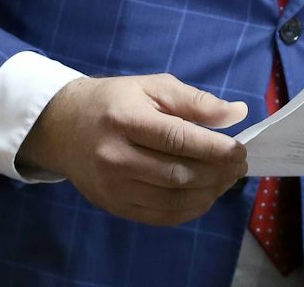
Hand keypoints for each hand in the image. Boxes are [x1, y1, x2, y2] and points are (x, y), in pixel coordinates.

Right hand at [17, 73, 248, 226]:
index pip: (178, 139)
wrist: (63, 127)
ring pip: (172, 200)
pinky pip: (159, 216)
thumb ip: (195, 101)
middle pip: (178, 174)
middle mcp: (116, 156)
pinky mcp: (113, 205)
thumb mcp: (152, 87)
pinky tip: (204, 196)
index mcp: (126, 119)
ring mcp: (113, 186)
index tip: (240, 149)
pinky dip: (189, 210)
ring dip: (208, 193)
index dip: (215, 148)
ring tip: (226, 180)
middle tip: (238, 165)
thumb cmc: (114, 101)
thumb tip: (237, 113)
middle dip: (217, 173)